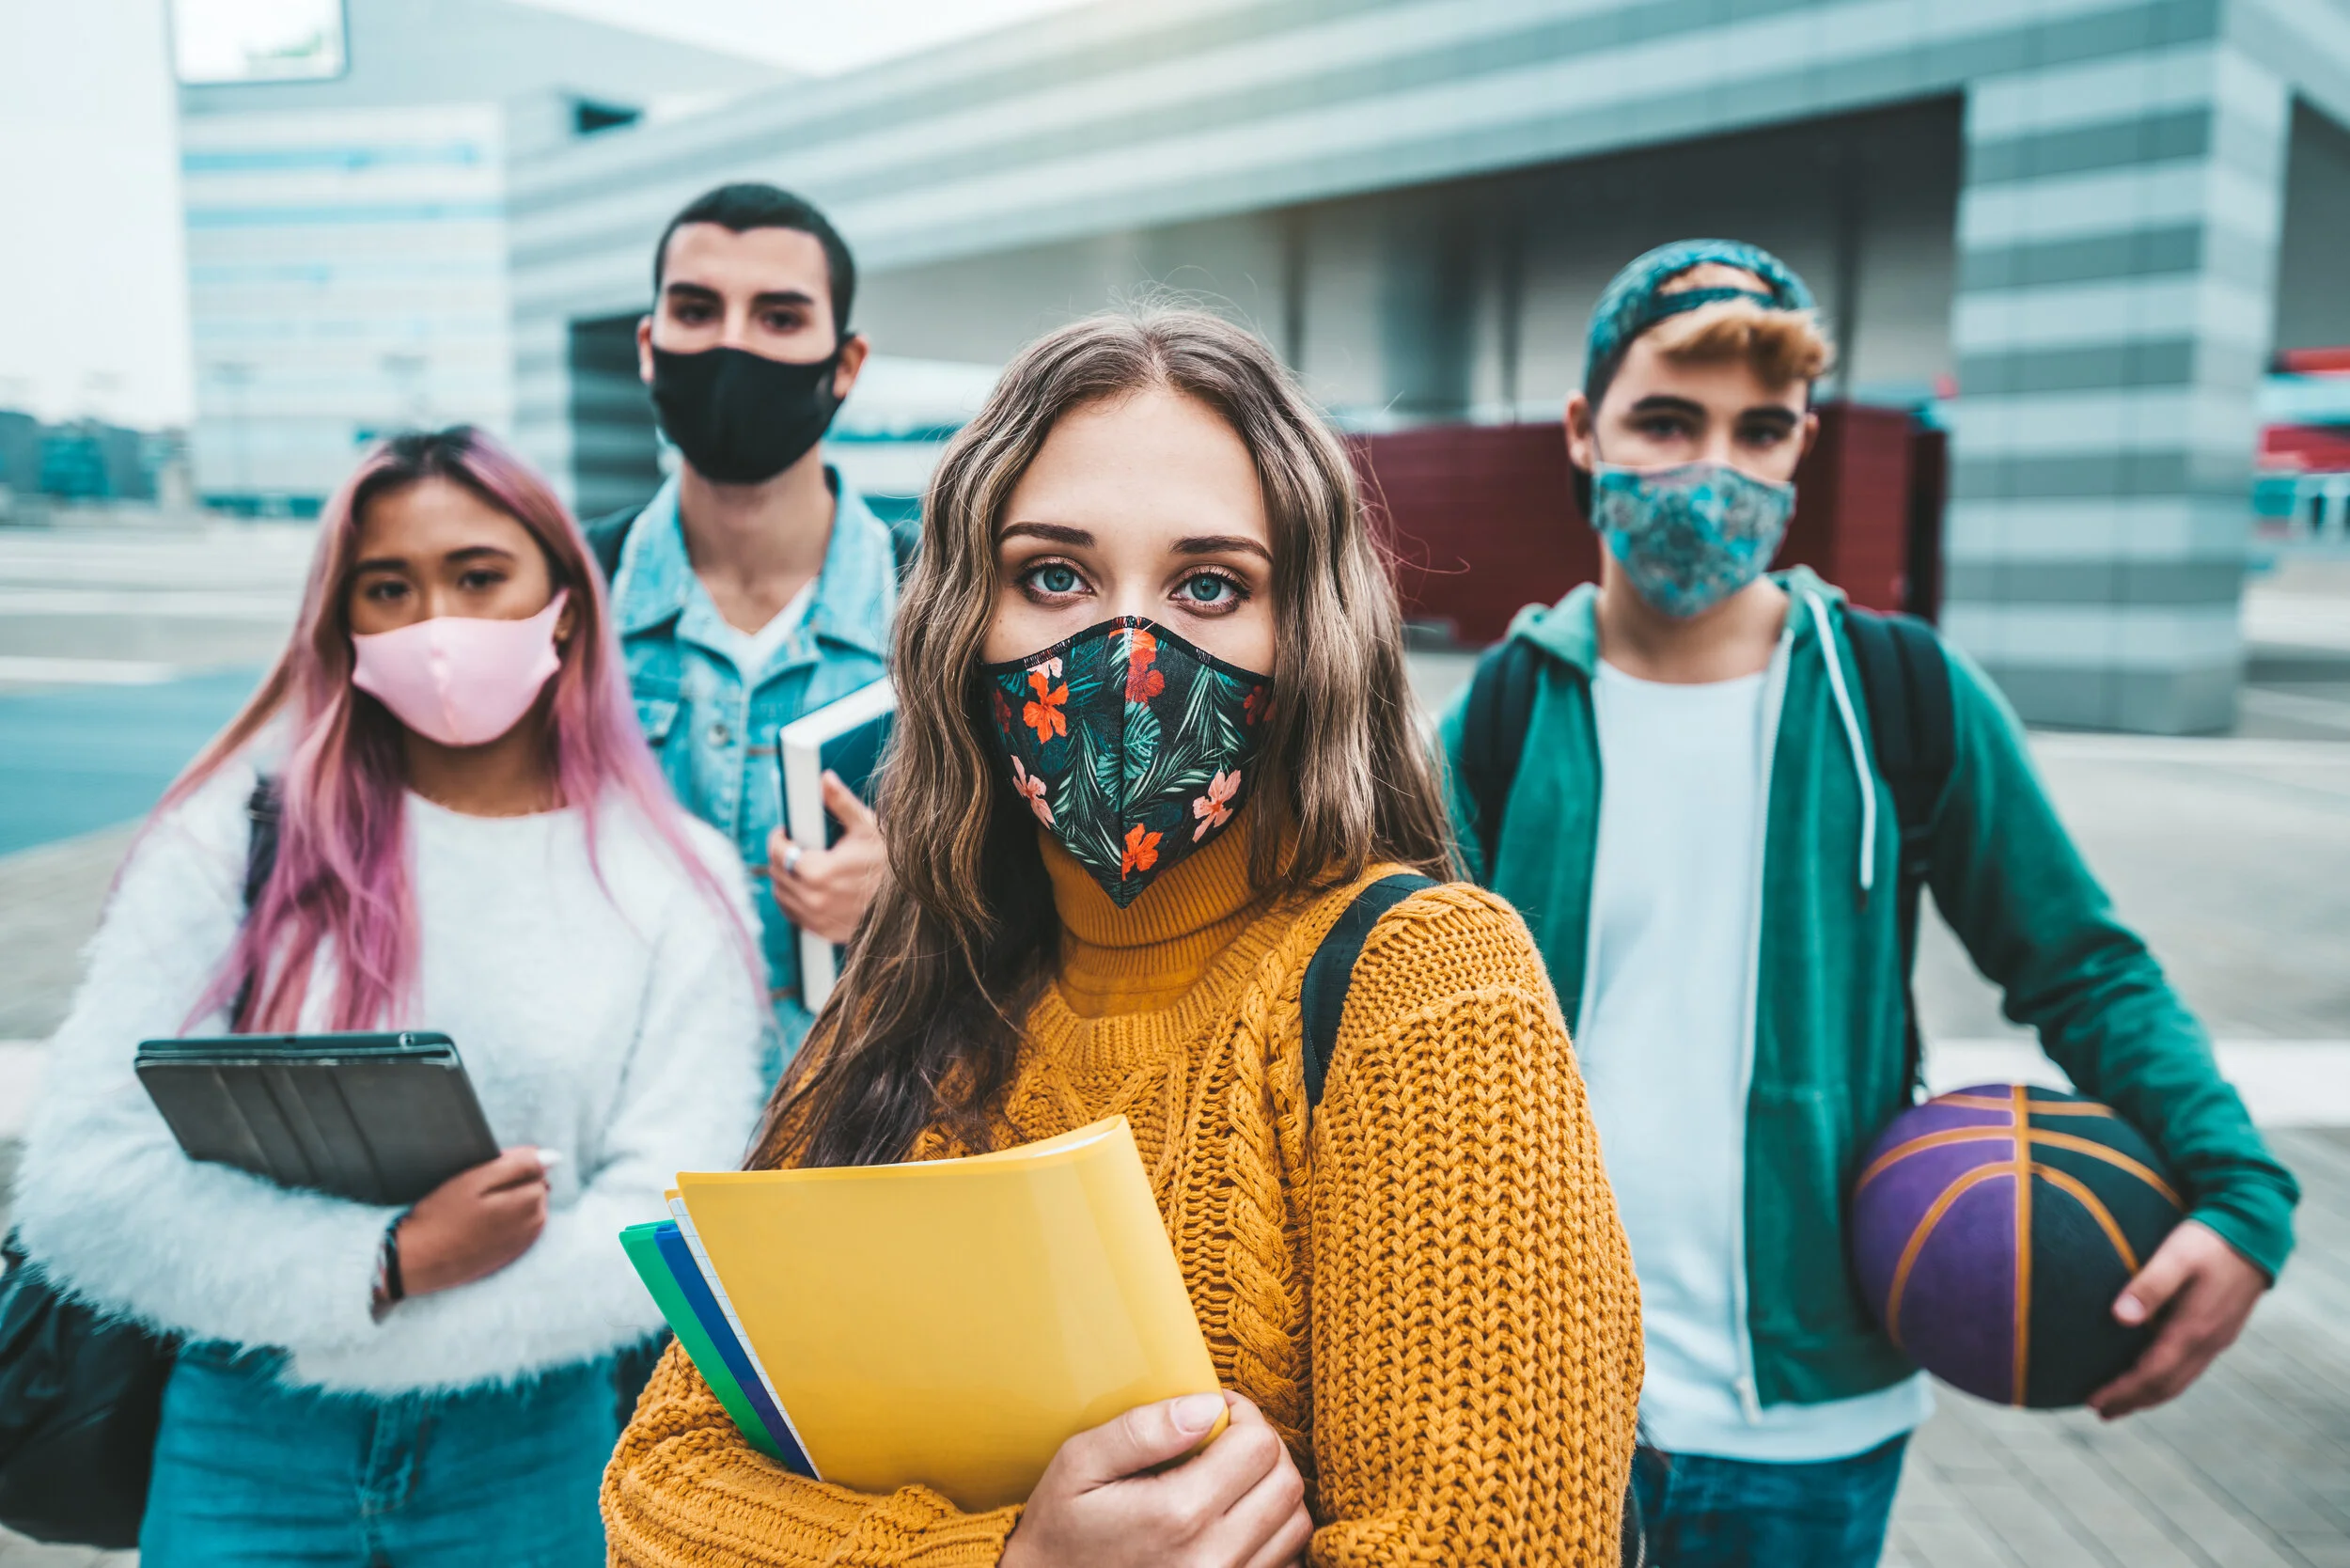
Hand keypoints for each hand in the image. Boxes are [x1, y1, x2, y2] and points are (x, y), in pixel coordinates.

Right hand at [393, 1147, 550, 1299]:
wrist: (418, 1260)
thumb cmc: (443, 1215)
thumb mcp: (476, 1179)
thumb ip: (519, 1165)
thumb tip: (555, 1157)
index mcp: (530, 1201)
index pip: (536, 1167)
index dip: (509, 1165)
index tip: (483, 1173)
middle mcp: (535, 1223)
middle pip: (535, 1187)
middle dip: (513, 1183)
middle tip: (476, 1192)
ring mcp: (525, 1241)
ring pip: (528, 1207)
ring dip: (510, 1201)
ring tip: (476, 1209)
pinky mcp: (512, 1254)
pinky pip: (519, 1227)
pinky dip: (505, 1220)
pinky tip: (481, 1224)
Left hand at [768, 771, 885, 944]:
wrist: (913, 904)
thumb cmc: (891, 863)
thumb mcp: (867, 828)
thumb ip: (841, 802)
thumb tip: (825, 779)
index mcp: (819, 872)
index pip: (779, 854)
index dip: (779, 839)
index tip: (785, 831)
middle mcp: (814, 899)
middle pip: (778, 875)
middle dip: (782, 857)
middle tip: (796, 845)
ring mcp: (818, 919)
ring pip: (782, 897)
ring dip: (786, 880)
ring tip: (801, 866)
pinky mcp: (824, 932)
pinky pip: (795, 916)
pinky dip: (795, 901)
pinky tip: (809, 889)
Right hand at [999, 1391, 1309, 1567]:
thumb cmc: (1061, 1530)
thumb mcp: (1080, 1465)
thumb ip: (1142, 1430)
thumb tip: (1207, 1405)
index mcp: (1178, 1514)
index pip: (1258, 1445)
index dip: (1243, 1413)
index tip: (1215, 1410)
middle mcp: (1214, 1556)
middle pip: (1286, 1482)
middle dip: (1264, 1446)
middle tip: (1226, 1437)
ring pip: (1295, 1523)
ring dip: (1273, 1489)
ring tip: (1232, 1476)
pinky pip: (1285, 1562)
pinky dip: (1273, 1534)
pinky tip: (1236, 1517)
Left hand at [2088, 1219, 2268, 1418]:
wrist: (2254, 1230)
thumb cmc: (2208, 1239)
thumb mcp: (2175, 1256)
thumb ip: (2149, 1286)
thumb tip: (2119, 1318)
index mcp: (2194, 1328)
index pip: (2153, 1374)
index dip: (2123, 1391)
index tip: (2093, 1402)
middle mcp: (2208, 1341)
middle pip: (2167, 1385)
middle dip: (2133, 1401)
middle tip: (2101, 1412)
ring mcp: (2218, 1338)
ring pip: (2181, 1379)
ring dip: (2150, 1395)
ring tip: (2121, 1403)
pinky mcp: (2221, 1329)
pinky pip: (2191, 1367)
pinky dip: (2167, 1379)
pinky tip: (2153, 1375)